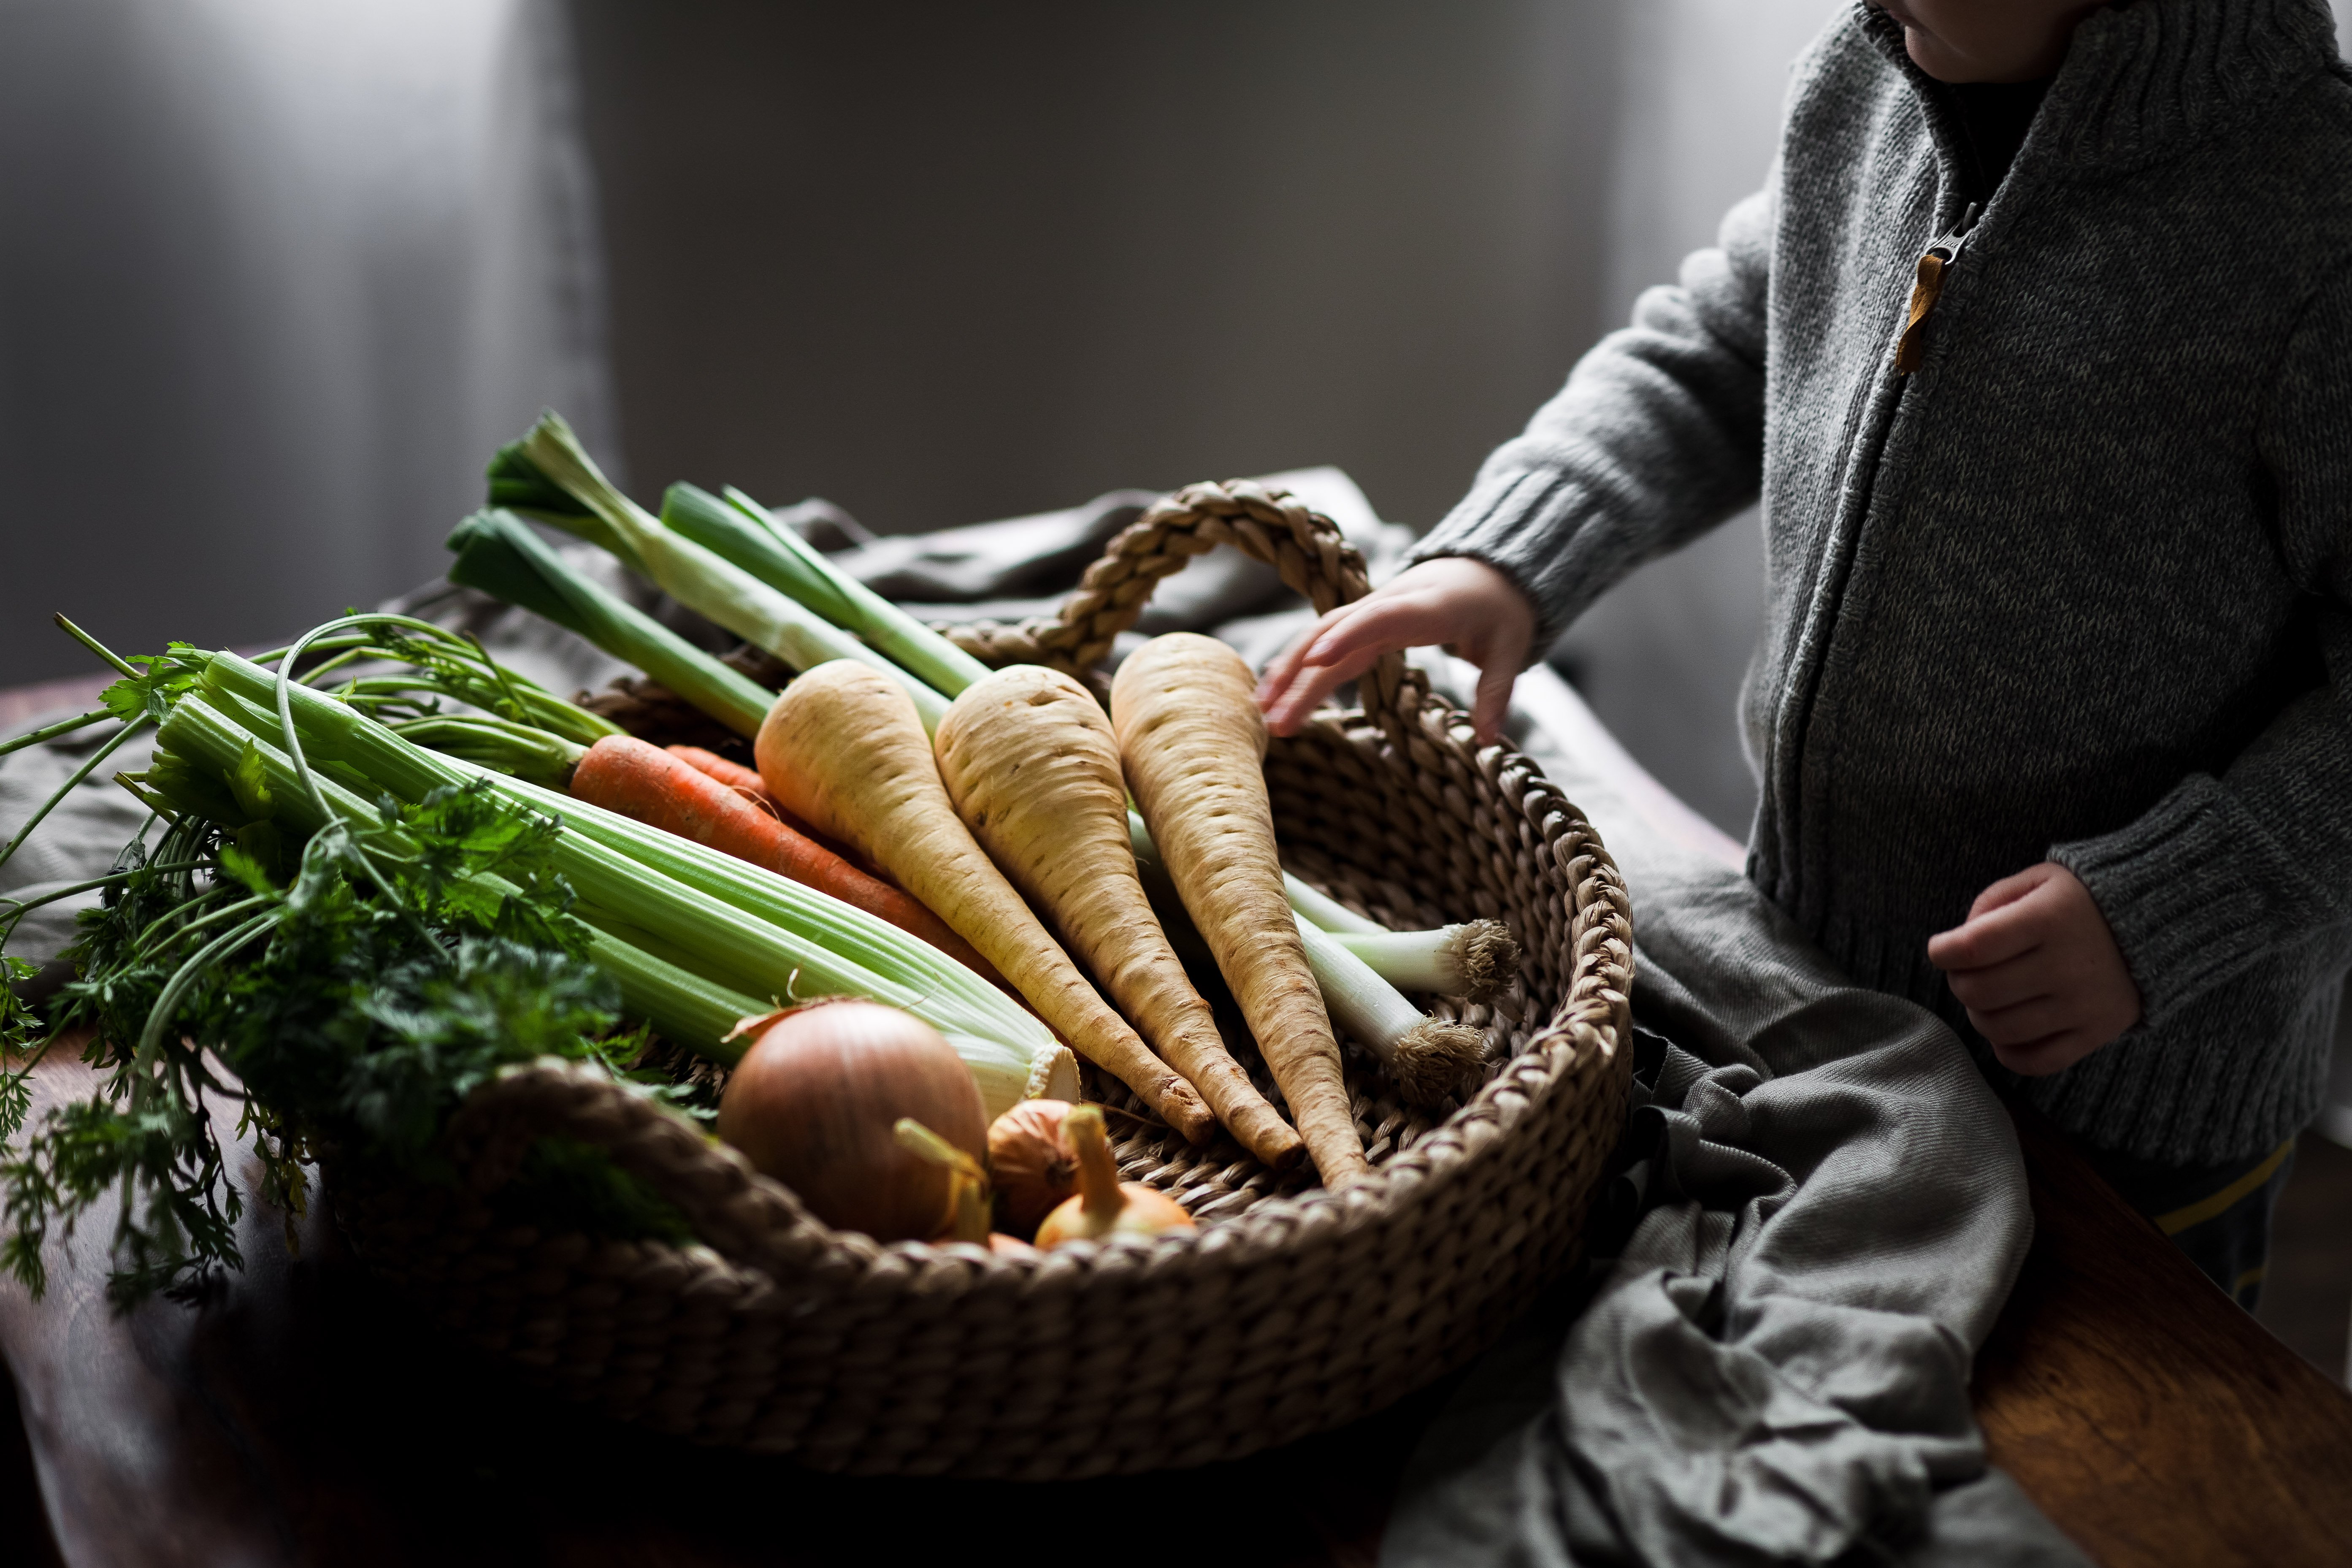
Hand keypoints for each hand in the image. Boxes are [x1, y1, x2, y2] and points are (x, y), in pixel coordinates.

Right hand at [1255, 558, 1535, 742]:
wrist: (1488, 570)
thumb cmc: (1501, 608)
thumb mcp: (1512, 647)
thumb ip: (1496, 691)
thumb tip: (1488, 740)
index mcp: (1425, 606)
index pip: (1378, 618)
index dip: (1347, 637)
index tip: (1316, 663)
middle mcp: (1388, 605)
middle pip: (1335, 635)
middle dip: (1300, 676)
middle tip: (1276, 720)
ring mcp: (1372, 613)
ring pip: (1321, 640)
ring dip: (1289, 674)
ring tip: (1262, 713)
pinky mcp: (1365, 626)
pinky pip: (1326, 645)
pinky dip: (1299, 669)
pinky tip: (1275, 694)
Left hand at [1926, 862, 2141, 1075]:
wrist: (2162, 922)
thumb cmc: (2085, 899)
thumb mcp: (2040, 880)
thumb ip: (1993, 902)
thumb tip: (1959, 943)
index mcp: (2049, 919)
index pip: (1973, 947)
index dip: (1943, 951)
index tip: (1942, 949)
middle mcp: (2068, 965)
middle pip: (1979, 992)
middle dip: (1959, 982)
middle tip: (1966, 971)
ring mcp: (2083, 1004)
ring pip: (2000, 1029)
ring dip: (1979, 1015)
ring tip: (1989, 997)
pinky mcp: (2098, 1033)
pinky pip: (2036, 1061)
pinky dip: (2008, 1051)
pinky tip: (2007, 1030)